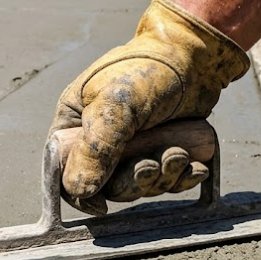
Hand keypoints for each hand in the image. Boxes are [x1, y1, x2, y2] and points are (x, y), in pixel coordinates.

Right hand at [49, 0, 249, 214]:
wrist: (195, 54)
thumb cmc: (147, 69)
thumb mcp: (115, 105)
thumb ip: (96, 148)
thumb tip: (80, 190)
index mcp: (75, 124)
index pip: (64, 171)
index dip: (80, 192)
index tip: (101, 205)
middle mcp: (100, 139)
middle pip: (107, 184)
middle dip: (134, 181)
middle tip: (154, 164)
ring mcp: (133, 146)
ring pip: (139, 184)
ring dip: (161, 177)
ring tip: (179, 154)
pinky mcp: (161, 148)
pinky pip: (166, 179)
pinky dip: (180, 178)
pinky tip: (195, 167)